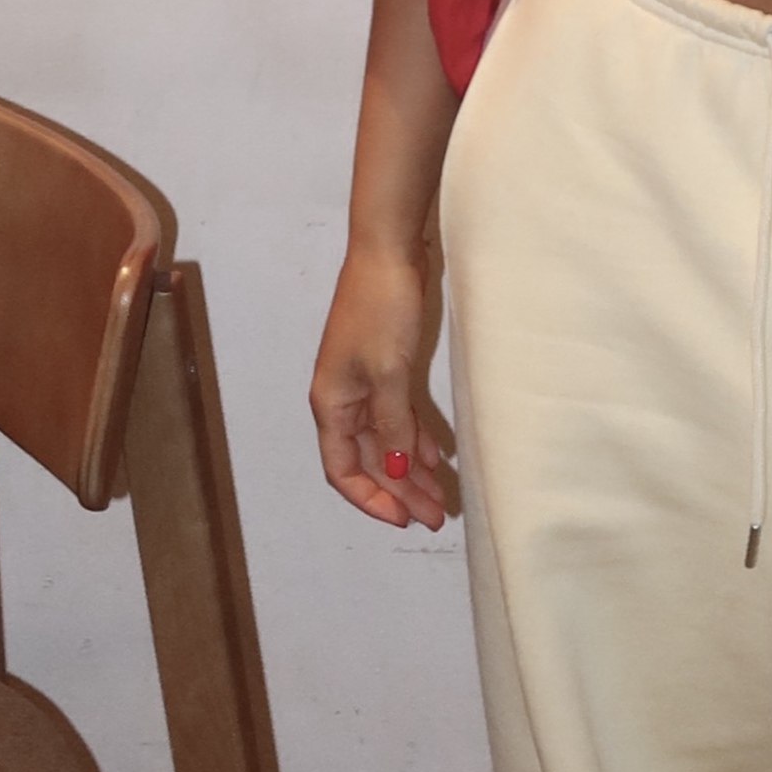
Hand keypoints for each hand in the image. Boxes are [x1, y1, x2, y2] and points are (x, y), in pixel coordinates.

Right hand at [310, 239, 454, 529]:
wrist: (387, 253)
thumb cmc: (380, 309)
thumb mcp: (388, 373)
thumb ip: (392, 424)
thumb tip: (397, 472)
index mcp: (332, 404)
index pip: (343, 470)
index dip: (370, 499)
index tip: (404, 519)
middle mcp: (342, 400)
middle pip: (368, 461)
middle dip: (399, 491)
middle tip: (435, 514)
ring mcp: (362, 384)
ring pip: (385, 441)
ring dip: (409, 470)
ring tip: (439, 495)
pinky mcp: (384, 367)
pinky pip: (395, 416)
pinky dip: (413, 438)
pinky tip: (433, 455)